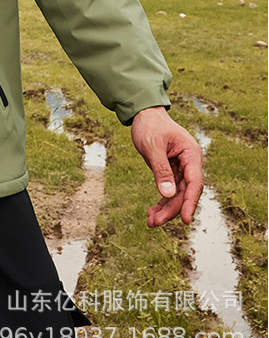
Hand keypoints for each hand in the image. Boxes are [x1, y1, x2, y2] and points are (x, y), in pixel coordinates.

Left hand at [130, 106, 203, 227]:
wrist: (144, 114)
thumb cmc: (150, 126)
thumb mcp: (152, 146)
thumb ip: (161, 169)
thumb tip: (168, 195)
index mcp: (191, 154)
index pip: (195, 183)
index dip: (190, 202)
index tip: (185, 220)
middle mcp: (190, 163)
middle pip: (185, 192)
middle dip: (172, 209)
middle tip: (154, 223)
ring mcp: (181, 168)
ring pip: (177, 194)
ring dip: (165, 208)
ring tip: (151, 222)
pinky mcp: (172, 171)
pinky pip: (169, 190)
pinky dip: (162, 201)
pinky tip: (152, 213)